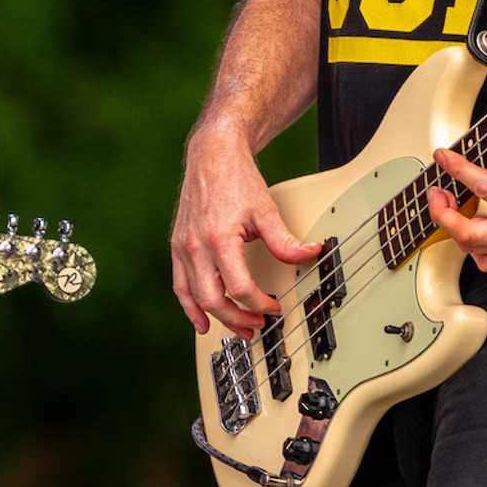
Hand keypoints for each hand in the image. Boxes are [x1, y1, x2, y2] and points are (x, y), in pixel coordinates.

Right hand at [172, 127, 322, 337]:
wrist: (212, 157)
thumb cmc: (235, 180)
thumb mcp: (266, 210)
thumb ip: (285, 240)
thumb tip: (310, 254)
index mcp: (219, 240)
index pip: (240, 287)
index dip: (260, 303)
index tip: (274, 306)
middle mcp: (196, 248)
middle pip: (214, 300)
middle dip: (238, 319)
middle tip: (257, 326)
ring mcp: (183, 249)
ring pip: (195, 298)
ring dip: (216, 318)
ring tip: (237, 329)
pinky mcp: (177, 248)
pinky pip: (180, 286)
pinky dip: (189, 307)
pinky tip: (201, 320)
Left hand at [428, 147, 486, 269]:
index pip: (483, 186)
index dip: (458, 168)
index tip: (444, 157)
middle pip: (463, 230)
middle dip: (440, 211)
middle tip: (435, 191)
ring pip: (469, 247)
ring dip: (451, 226)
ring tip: (447, 205)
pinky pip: (484, 260)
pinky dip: (470, 246)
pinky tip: (470, 231)